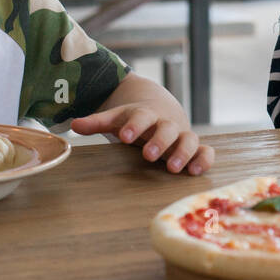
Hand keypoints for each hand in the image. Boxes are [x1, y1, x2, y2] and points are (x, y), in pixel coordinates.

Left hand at [71, 105, 213, 174]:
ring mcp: (182, 135)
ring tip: (173, 168)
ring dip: (183, 152)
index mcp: (146, 115)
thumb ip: (97, 122)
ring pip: (189, 139)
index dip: (135, 126)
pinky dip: (204, 160)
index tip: (125, 136)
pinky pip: (205, 151)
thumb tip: (74, 125)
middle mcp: (166, 124)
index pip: (141, 116)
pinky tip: (195, 172)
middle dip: (159, 141)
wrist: (162, 107)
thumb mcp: (117, 118)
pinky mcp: (194, 147)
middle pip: (167, 128)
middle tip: (149, 155)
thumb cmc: (135, 119)